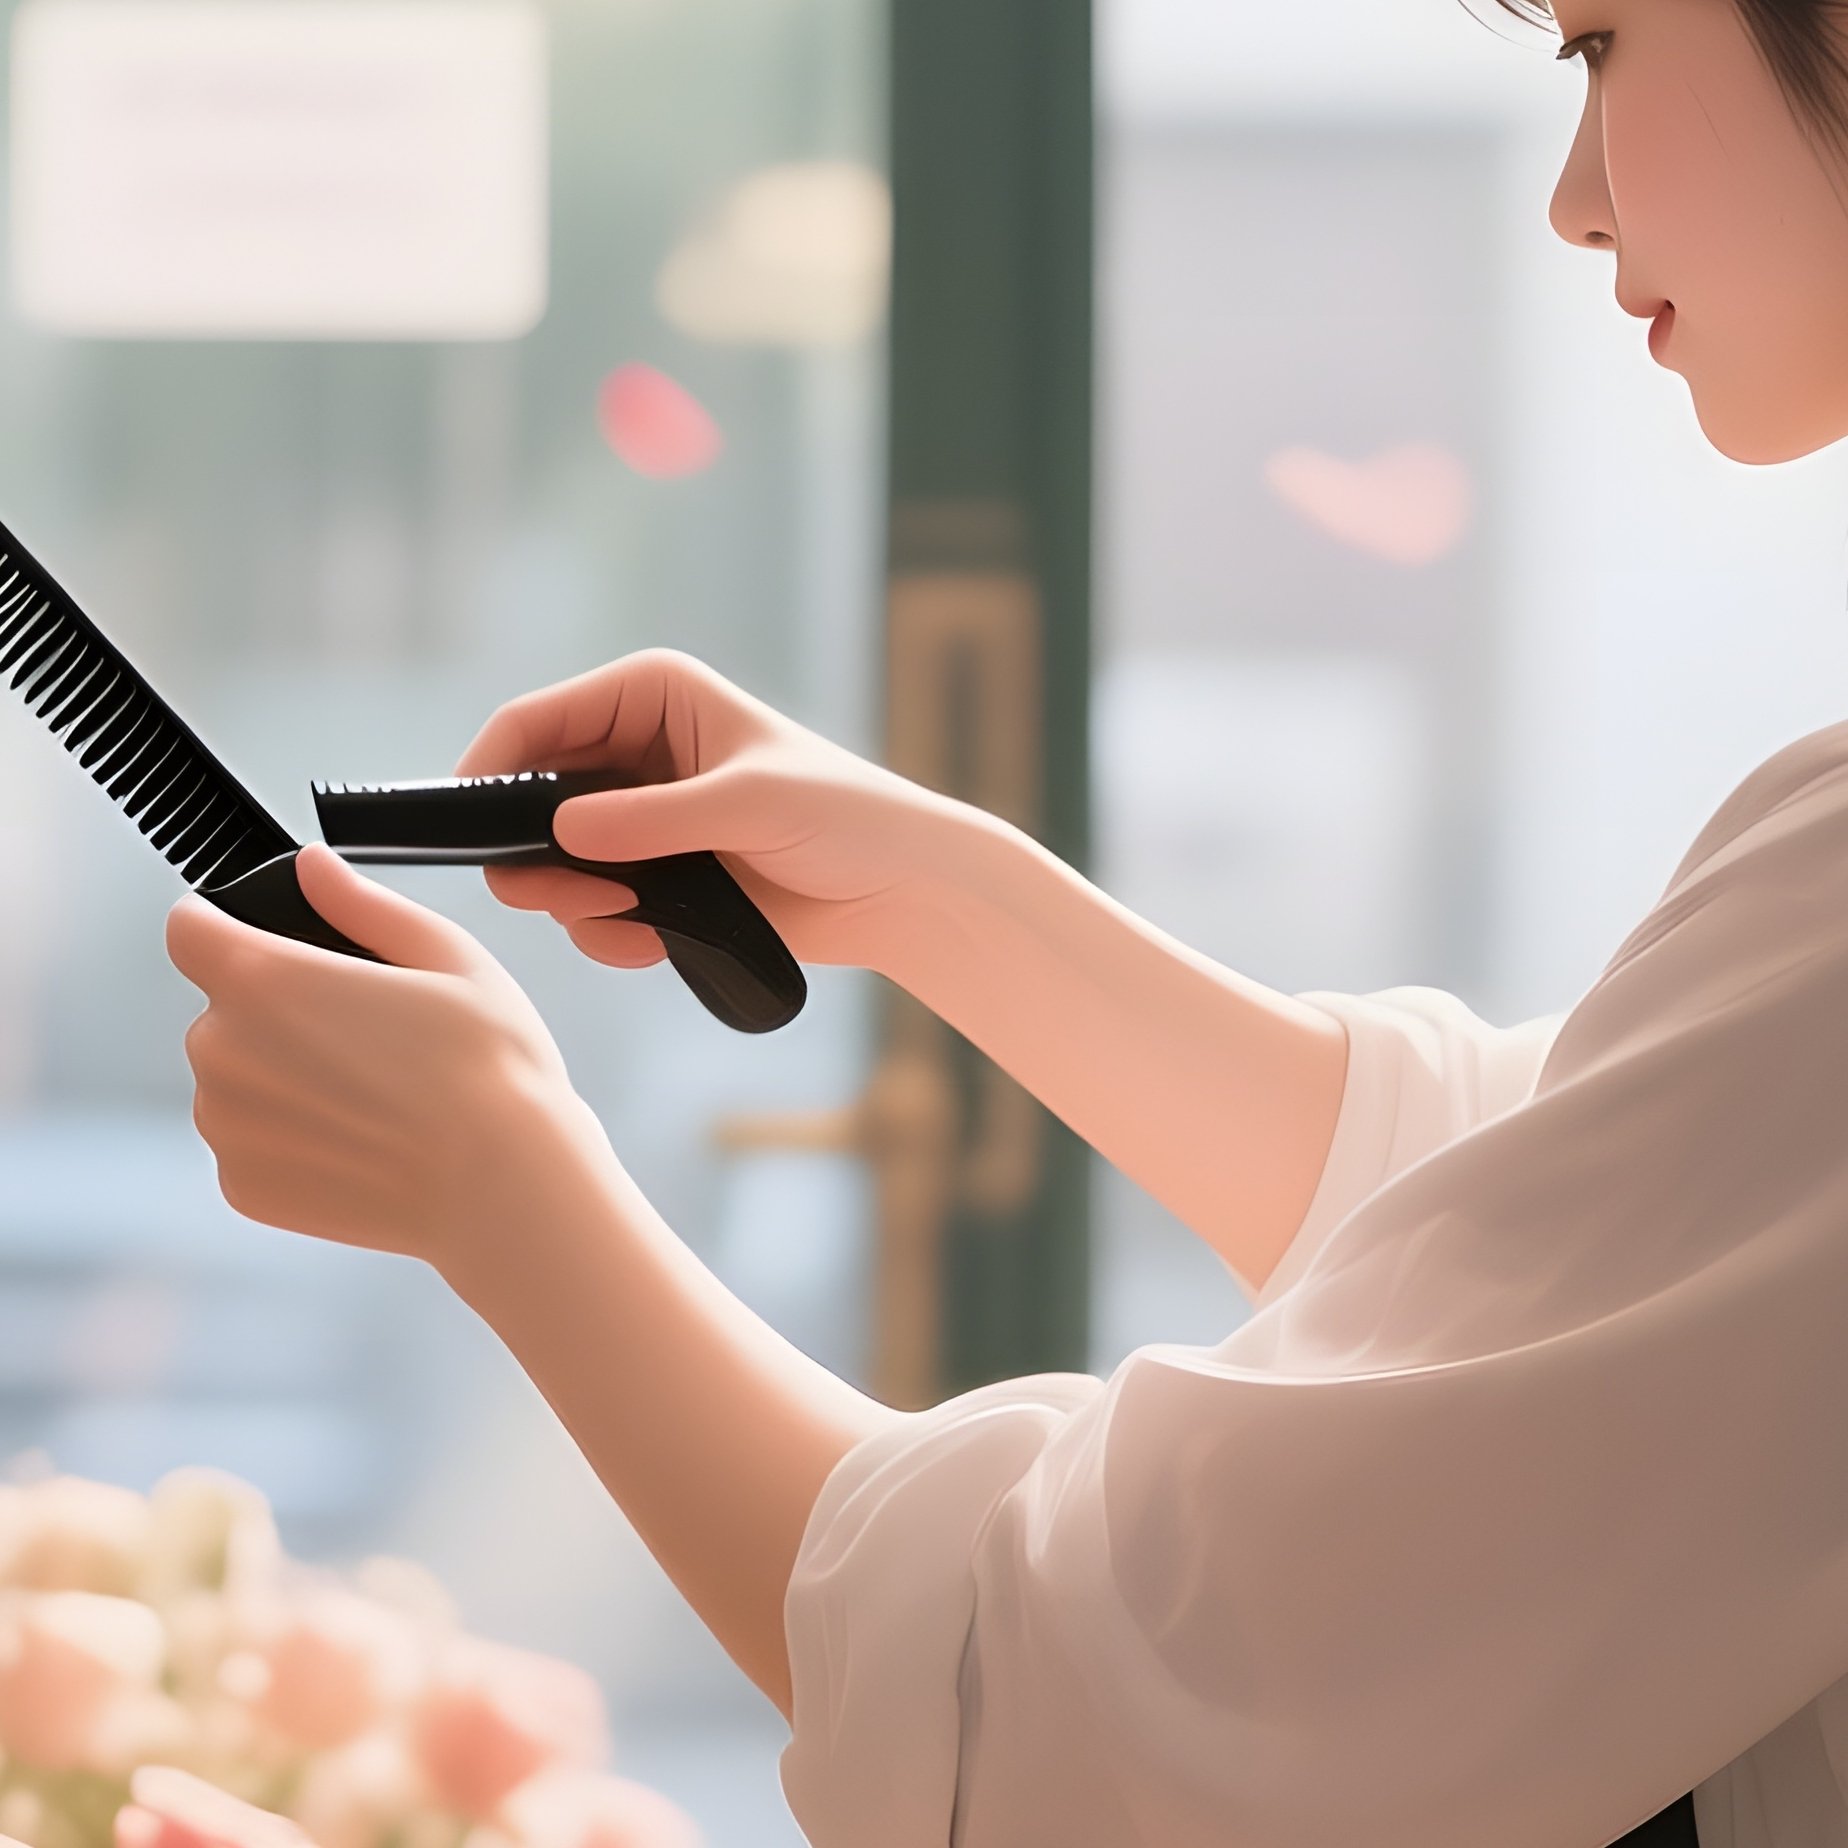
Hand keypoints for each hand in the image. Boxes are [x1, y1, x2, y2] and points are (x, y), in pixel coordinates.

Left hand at [166, 843, 592, 1267]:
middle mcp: (222, 1051)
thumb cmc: (491, 1066)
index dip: (227, 925)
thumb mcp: (447, 954)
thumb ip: (362, 904)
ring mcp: (226, 1126)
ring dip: (281, 1076)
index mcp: (265, 979)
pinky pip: (252, 1140)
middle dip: (277, 1010)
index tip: (275, 943)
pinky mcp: (241, 1186)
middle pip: (222, 1007)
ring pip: (235, 1076)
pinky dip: (293, 1137)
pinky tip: (362, 1140)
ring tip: (373, 1093)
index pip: (188, 926)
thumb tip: (312, 866)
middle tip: (368, 1032)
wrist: (504, 1185)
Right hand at [452, 646, 977, 975]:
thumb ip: (654, 821)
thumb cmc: (843, 817)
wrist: (898, 890)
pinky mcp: (653, 877)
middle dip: (538, 857)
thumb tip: (562, 835)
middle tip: (567, 898)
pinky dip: (611, 932)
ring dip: (579, 902)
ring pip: (552, 864)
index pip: (535, 723)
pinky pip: (591, 909)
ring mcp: (638, 819)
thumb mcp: (749, 806)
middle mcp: (631, 751)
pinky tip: (658, 940)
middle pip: (528, 800)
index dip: (489, 773)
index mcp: (649, 696)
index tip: (469, 832)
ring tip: (636, 919)